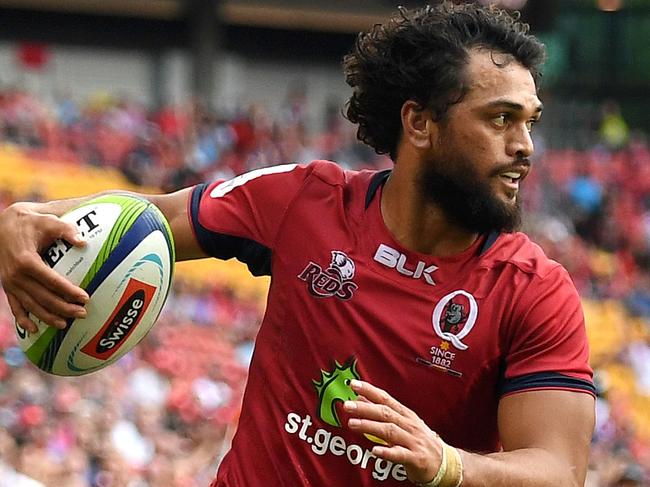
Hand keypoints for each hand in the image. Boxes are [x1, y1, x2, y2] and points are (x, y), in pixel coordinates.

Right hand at [0, 202, 88, 331]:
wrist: (4, 224)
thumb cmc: (32, 223)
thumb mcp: (49, 222)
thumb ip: (67, 230)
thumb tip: (84, 242)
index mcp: (26, 261)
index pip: (52, 281)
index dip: (69, 291)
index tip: (85, 298)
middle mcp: (15, 275)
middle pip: (43, 297)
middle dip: (63, 308)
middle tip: (82, 313)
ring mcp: (9, 282)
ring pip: (30, 305)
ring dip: (47, 317)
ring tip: (65, 324)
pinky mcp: (6, 286)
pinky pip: (14, 305)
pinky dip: (23, 318)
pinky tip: (33, 329)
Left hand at [344, 380, 441, 484]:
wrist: (444, 461)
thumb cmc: (418, 439)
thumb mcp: (402, 422)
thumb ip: (382, 411)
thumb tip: (360, 398)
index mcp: (404, 414)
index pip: (385, 398)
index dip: (369, 391)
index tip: (353, 384)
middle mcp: (408, 424)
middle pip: (385, 413)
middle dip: (365, 408)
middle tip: (347, 405)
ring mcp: (413, 441)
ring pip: (389, 431)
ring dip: (370, 427)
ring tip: (353, 424)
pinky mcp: (416, 458)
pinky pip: (400, 454)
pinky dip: (388, 452)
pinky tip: (375, 450)